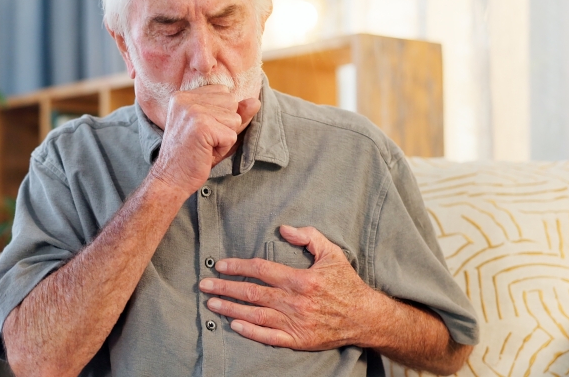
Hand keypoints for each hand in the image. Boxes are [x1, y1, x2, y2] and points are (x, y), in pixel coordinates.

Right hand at [148, 85, 259, 194]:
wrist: (171, 179)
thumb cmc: (192, 156)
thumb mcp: (214, 129)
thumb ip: (234, 113)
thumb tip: (255, 101)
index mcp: (184, 96)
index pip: (223, 93)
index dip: (220, 115)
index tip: (201, 131)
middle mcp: (186, 99)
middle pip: (231, 102)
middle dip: (225, 125)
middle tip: (204, 140)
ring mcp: (193, 111)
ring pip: (234, 119)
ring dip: (225, 137)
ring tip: (205, 146)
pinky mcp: (202, 126)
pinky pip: (231, 135)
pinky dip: (223, 148)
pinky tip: (206, 153)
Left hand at [198, 225, 387, 350]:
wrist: (364, 317)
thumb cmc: (346, 283)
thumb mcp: (332, 253)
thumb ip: (308, 237)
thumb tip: (284, 229)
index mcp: (301, 279)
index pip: (261, 269)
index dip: (238, 266)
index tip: (220, 265)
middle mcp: (295, 301)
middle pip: (252, 293)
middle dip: (225, 288)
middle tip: (204, 285)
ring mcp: (295, 322)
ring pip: (255, 314)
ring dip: (230, 308)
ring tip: (211, 303)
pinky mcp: (298, 339)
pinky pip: (268, 337)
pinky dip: (249, 331)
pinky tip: (234, 325)